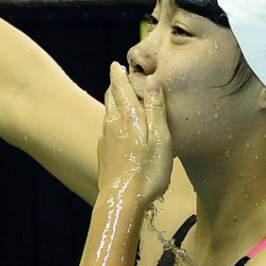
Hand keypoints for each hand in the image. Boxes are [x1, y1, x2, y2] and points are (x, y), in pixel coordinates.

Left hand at [97, 62, 172, 203]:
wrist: (122, 201)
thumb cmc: (147, 171)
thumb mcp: (161, 138)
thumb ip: (156, 109)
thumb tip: (152, 80)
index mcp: (128, 117)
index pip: (120, 87)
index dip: (119, 75)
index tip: (116, 64)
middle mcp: (113, 124)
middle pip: (110, 97)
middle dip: (114, 85)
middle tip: (117, 76)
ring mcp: (106, 140)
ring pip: (107, 113)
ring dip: (112, 102)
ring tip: (118, 98)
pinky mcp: (104, 154)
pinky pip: (107, 130)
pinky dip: (112, 121)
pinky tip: (117, 129)